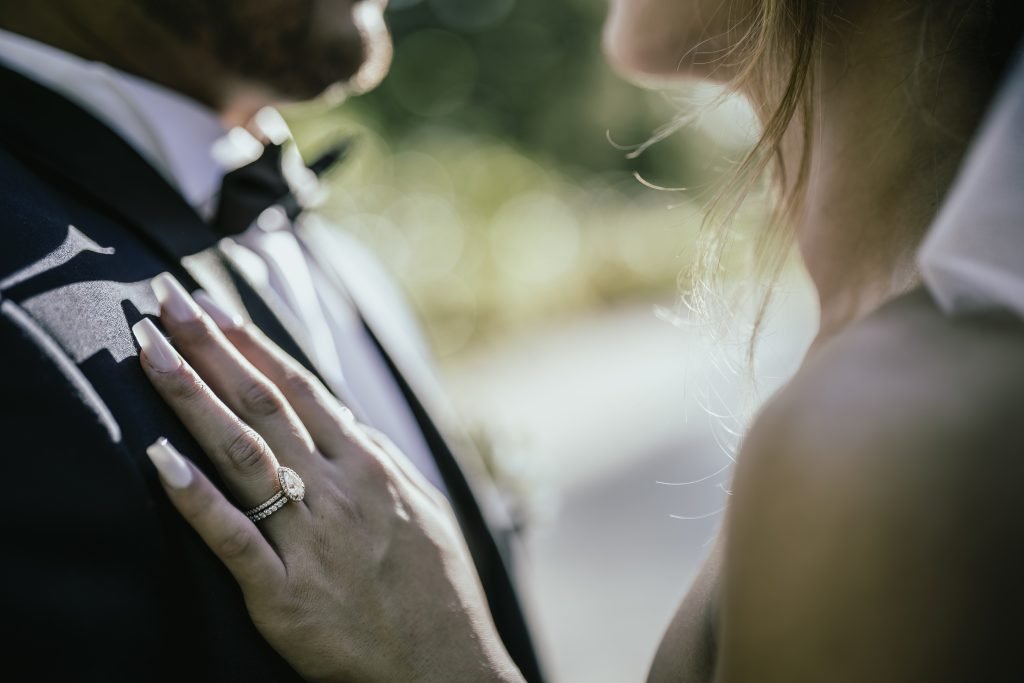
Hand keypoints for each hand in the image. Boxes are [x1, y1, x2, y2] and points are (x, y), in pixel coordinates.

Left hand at [133, 273, 523, 682]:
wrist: (444, 663)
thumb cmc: (434, 584)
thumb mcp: (421, 504)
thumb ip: (377, 456)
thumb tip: (341, 415)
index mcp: (369, 464)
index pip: (299, 387)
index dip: (250, 343)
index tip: (210, 307)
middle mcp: (338, 488)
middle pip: (262, 404)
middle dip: (208, 348)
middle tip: (163, 303)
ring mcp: (311, 537)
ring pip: (241, 453)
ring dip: (191, 397)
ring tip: (148, 353)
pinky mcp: (285, 592)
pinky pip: (233, 538)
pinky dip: (194, 497)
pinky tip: (158, 459)